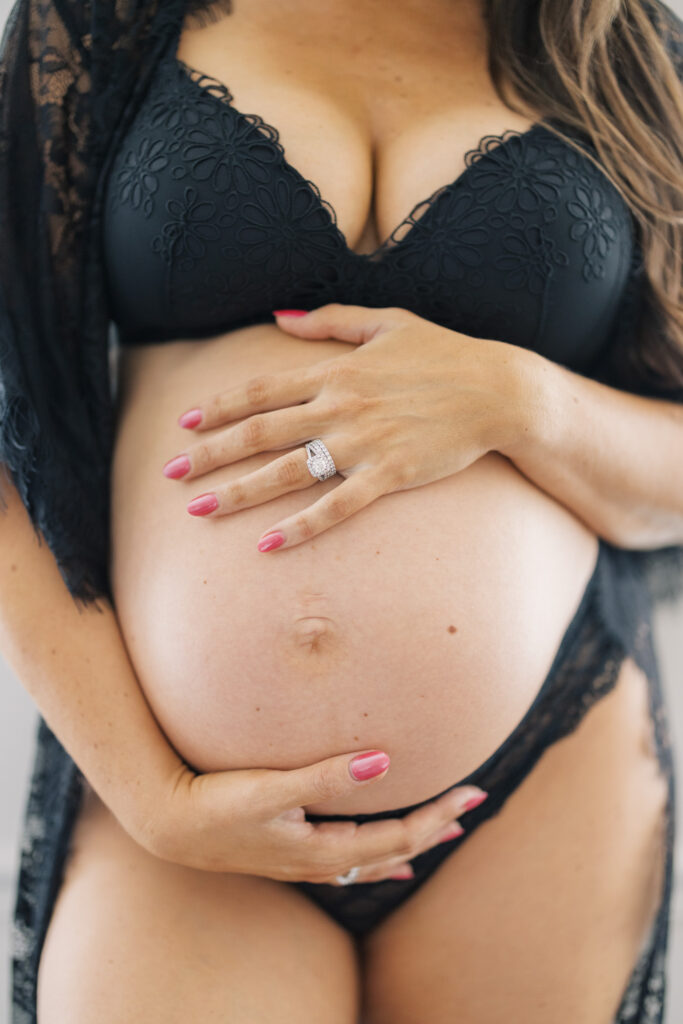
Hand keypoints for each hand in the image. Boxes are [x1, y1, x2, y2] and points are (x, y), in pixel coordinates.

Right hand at [139, 748, 486, 884]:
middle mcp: (320, 862)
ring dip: (412, 843)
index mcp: (323, 849)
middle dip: (436, 827)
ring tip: (444, 833)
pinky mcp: (288, 851)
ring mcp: (304, 861)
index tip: (473, 792)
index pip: (398, 836)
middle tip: (475, 803)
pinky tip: (384, 864)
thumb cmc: (215, 803)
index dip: (438, 816)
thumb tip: (384, 761)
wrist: (167, 824)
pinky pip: (348, 863)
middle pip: (394, 849)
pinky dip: (376, 859)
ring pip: (373, 859)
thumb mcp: (271, 788)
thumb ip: (327, 776)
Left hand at [164, 304, 535, 548]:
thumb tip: (277, 318)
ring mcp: (364, 443)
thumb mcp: (387, 321)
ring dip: (238, 493)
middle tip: (170, 474)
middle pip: (259, 433)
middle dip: (210, 454)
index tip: (185, 423)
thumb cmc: (445, 353)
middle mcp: (340, 407)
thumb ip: (329, 319)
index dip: (219, 407)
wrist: (498, 390)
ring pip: (287, 472)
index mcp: (335, 371)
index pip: (261, 390)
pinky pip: (337, 507)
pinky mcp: (390, 475)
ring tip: (199, 511)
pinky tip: (268, 545)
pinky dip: (301, 526)